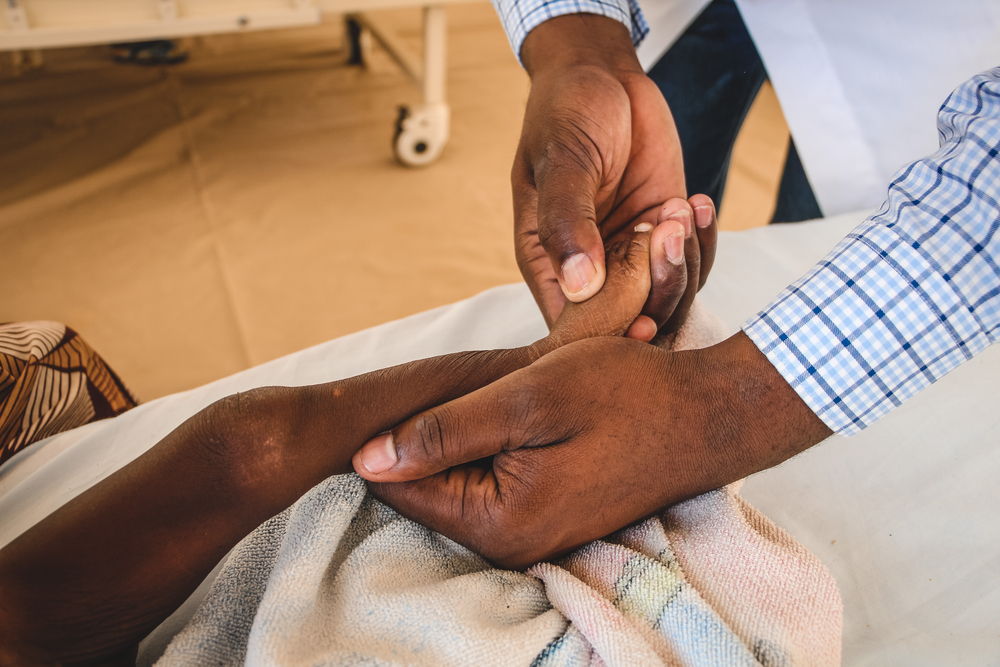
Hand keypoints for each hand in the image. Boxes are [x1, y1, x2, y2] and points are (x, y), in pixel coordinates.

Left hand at [353, 334, 831, 569]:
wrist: (710, 414)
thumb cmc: (626, 395)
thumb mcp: (528, 398)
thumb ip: (443, 432)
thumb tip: (363, 459)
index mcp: (499, 521)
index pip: (398, 486)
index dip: (394, 432)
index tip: (429, 388)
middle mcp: (511, 544)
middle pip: (428, 488)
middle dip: (438, 433)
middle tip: (484, 386)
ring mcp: (533, 535)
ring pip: (462, 482)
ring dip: (472, 435)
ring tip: (514, 394)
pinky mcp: (551, 518)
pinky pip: (496, 484)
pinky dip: (500, 446)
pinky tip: (530, 412)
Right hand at [514, 15, 710, 339]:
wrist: (601, 73)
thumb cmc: (566, 113)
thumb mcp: (563, 160)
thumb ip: (568, 222)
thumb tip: (579, 285)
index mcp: (548, 262)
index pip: (574, 325)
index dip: (610, 335)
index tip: (641, 319)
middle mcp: (589, 268)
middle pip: (629, 319)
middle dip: (657, 290)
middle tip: (665, 232)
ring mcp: (630, 253)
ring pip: (668, 296)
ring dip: (683, 260)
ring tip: (678, 207)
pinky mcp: (665, 233)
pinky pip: (694, 263)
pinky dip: (703, 240)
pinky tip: (696, 202)